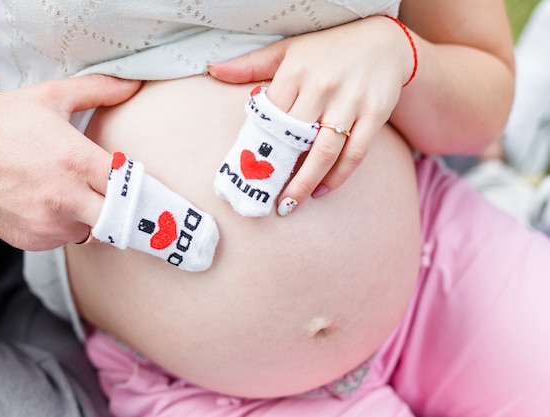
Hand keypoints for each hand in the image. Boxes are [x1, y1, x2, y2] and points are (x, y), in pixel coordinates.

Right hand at [0, 74, 141, 249]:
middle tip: (114, 193)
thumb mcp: (49, 97)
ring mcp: (48, 223)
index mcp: (77, 161)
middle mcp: (67, 198)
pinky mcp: (32, 240)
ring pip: (94, 230)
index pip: (131, 185)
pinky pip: (66, 240)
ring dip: (93, 216)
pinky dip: (66, 226)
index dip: (137, 184)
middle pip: (119, 216)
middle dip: (121, 206)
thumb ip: (98, 90)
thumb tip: (134, 83)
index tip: (137, 181)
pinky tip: (50, 204)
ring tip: (75, 192)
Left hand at [208, 16, 413, 211]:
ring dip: (306, 182)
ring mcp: (351, 101)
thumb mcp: (288, 49)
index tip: (249, 171)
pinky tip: (322, 189)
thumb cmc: (329, 48)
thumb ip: (251, 64)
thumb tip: (213, 69)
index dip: (260, 146)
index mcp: (297, 71)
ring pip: (326, 151)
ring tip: (290, 203)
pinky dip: (338, 176)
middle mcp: (323, 86)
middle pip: (296, 139)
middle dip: (280, 172)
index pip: (272, 116)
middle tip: (266, 197)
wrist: (385, 40)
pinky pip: (356, 153)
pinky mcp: (375, 113)